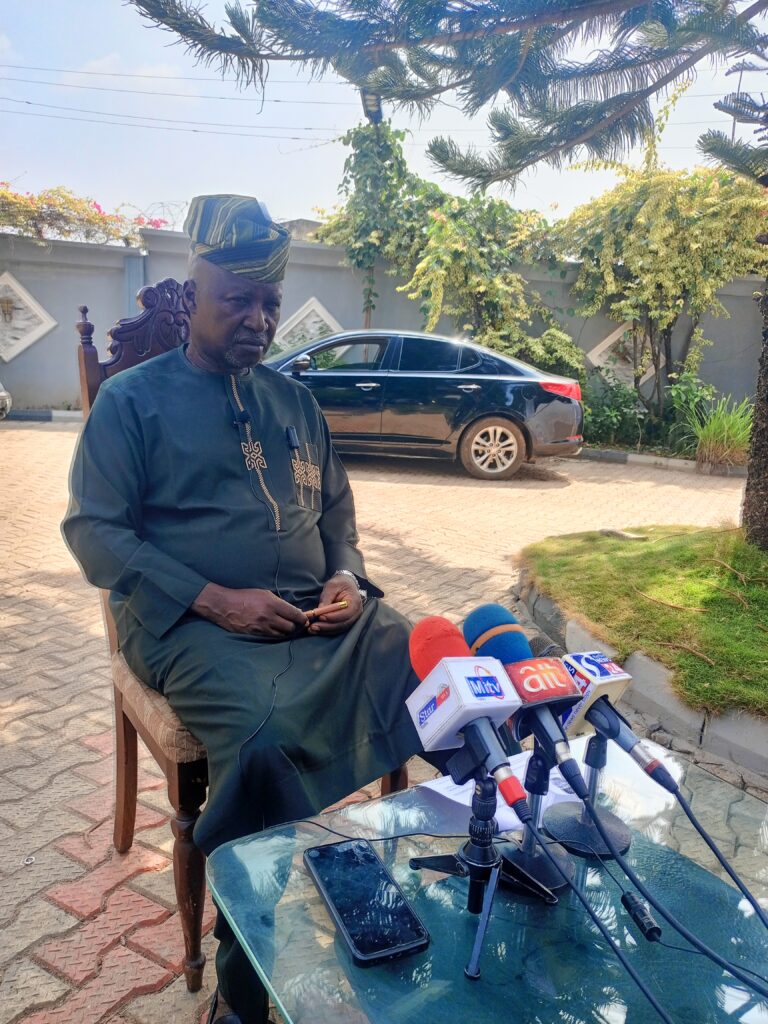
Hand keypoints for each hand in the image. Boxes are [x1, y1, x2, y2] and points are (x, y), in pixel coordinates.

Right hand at [192, 583, 307, 636]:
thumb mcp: (264, 594)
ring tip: (283, 626)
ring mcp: (261, 627)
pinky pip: (271, 638)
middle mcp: (268, 617)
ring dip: (284, 631)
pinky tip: (273, 630)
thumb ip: (279, 603)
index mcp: (272, 604)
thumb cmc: (244, 596)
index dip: (302, 618)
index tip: (305, 619)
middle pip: (290, 627)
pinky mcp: (254, 635)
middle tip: (293, 623)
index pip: (295, 614)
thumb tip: (294, 611)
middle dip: (294, 625)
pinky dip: (275, 634)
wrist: (224, 605)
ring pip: (282, 634)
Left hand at [308, 575, 363, 635]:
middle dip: (327, 626)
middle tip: (313, 626)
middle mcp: (356, 613)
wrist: (346, 584)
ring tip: (312, 629)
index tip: (320, 617)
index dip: (333, 617)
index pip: (346, 614)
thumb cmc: (340, 583)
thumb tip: (319, 611)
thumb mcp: (332, 586)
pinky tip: (316, 630)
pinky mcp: (345, 622)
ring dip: (325, 630)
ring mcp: (351, 619)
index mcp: (355, 602)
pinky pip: (336, 629)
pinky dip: (326, 630)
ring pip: (339, 628)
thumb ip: (327, 598)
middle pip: (342, 624)